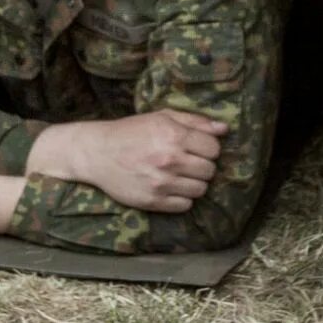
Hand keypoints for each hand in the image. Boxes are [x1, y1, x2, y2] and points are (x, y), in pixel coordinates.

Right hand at [43, 110, 224, 212]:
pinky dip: (182, 198)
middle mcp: (169, 159)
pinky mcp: (153, 201)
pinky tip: (170, 187)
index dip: (208, 148)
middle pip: (209, 171)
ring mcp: (161, 183)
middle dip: (202, 166)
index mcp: (173, 135)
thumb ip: (195, 121)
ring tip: (179, 175)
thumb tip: (224, 129)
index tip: (197, 148)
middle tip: (187, 162)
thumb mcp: (162, 117)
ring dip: (193, 183)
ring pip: (200, 190)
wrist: (97, 153)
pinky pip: (185, 205)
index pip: (214, 149)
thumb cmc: (131, 131)